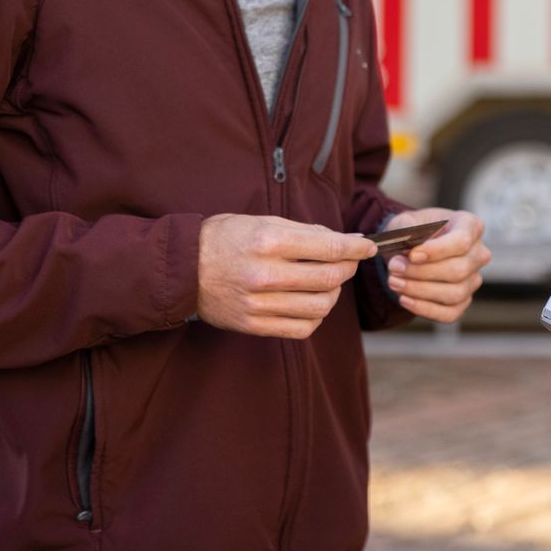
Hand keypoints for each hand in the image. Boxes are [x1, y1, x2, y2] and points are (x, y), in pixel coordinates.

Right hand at [195, 214, 376, 338]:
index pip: (329, 248)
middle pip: (330, 278)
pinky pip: (302, 328)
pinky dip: (316, 316)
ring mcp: (259, 303)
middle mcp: (266, 274)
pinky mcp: (254, 325)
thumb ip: (304, 232)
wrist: (183, 269)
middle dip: (347, 269)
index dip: (356, 249)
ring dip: (334, 294)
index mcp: (269, 241)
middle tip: (347, 262)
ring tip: (328, 283)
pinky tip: (311, 303)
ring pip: (320, 306)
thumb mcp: (262, 221)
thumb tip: (345, 240)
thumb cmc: (224, 238)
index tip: (368, 247)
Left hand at [381, 208, 490, 322]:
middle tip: (395, 268)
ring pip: (455, 293)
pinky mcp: (463, 301)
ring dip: (420, 291)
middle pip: (458, 270)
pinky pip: (450, 313)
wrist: (411, 249)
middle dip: (422, 272)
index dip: (437, 251)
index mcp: (469, 226)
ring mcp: (473, 279)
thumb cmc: (413, 232)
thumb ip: (404, 230)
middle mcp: (478, 254)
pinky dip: (425, 309)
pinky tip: (404, 299)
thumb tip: (407, 249)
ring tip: (394, 282)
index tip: (412, 255)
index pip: (462, 241)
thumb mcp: (404, 221)